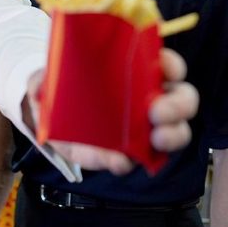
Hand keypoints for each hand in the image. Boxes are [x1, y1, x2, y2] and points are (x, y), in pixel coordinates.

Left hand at [27, 48, 197, 174]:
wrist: (46, 119)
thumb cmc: (60, 85)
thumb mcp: (52, 72)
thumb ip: (49, 72)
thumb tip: (45, 79)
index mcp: (139, 72)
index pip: (168, 64)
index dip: (172, 65)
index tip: (166, 68)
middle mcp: (150, 99)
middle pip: (183, 99)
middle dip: (178, 105)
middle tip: (158, 112)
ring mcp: (144, 129)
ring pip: (175, 132)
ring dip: (171, 136)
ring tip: (156, 138)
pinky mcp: (126, 154)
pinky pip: (134, 161)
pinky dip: (127, 161)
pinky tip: (118, 160)